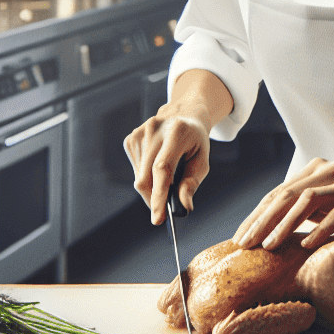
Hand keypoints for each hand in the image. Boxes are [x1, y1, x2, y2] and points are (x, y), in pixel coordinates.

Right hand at [126, 104, 211, 225]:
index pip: (162, 169)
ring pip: (139, 177)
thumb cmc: (195, 141)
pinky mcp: (131, 139)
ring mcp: (140, 133)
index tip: (158, 218)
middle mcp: (155, 130)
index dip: (159, 196)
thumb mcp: (202, 160)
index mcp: (177, 132)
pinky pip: (135, 171)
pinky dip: (146, 178)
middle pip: (146, 177)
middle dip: (154, 199)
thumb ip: (192, 182)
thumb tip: (184, 206)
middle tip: (164, 211)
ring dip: (151, 189)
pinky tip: (156, 167)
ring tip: (167, 180)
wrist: (183, 115)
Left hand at [234, 158, 333, 250]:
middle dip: (263, 221)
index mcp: (317, 170)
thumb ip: (301, 210)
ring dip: (285, 225)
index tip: (239, 239)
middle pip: (288, 195)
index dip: (256, 216)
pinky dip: (320, 230)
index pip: (279, 193)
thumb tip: (263, 228)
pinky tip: (305, 246)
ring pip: (308, 201)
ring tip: (269, 246)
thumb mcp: (326, 210)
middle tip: (246, 244)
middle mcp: (331, 170)